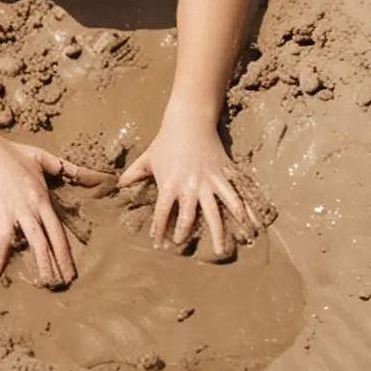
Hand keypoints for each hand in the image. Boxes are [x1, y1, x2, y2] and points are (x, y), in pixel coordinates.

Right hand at [0, 133, 111, 285]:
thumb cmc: (15, 153)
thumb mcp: (43, 158)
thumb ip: (67, 168)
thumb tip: (94, 173)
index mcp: (40, 199)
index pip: (56, 232)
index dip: (63, 255)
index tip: (69, 274)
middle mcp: (24, 207)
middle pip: (37, 240)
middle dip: (45, 264)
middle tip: (50, 284)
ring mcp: (4, 206)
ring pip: (5, 237)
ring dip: (1, 256)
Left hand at [118, 124, 246, 257]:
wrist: (190, 120)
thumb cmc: (166, 140)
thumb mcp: (148, 157)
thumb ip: (134, 173)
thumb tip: (119, 185)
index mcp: (170, 184)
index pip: (163, 213)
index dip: (160, 230)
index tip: (159, 245)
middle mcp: (191, 185)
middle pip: (190, 217)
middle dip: (185, 233)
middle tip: (183, 246)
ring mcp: (210, 181)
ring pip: (217, 211)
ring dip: (220, 232)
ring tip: (221, 250)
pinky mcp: (224, 174)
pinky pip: (236, 195)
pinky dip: (244, 210)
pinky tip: (251, 224)